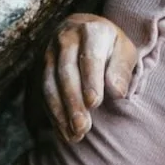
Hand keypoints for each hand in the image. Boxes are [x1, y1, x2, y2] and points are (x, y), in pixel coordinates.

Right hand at [35, 13, 138, 142]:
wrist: (85, 30)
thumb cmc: (111, 46)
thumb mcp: (124, 51)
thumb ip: (122, 70)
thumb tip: (117, 92)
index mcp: (90, 30)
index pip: (89, 56)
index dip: (90, 80)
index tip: (94, 103)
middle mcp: (65, 38)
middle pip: (66, 72)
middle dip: (73, 101)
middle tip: (82, 127)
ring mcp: (49, 52)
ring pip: (50, 84)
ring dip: (61, 111)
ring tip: (75, 135)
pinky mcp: (40, 66)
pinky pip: (43, 92)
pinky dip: (53, 114)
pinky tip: (64, 132)